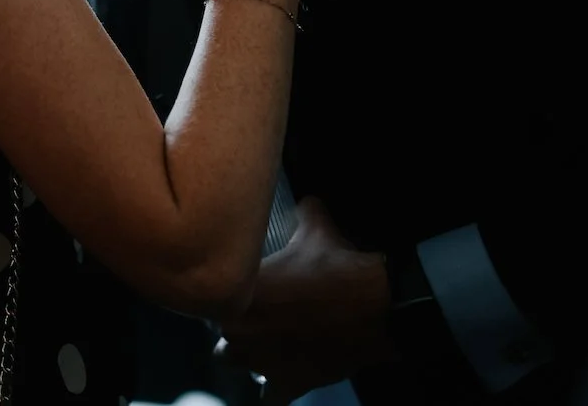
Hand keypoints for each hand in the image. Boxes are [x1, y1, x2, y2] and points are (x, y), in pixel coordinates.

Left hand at [216, 197, 395, 401]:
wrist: (376, 307)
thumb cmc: (339, 267)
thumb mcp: (317, 227)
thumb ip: (302, 211)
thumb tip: (306, 201)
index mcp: (238, 291)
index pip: (210, 292)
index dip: (225, 287)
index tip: (243, 283)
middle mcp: (240, 331)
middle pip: (220, 327)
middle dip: (234, 318)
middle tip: (257, 308)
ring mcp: (260, 362)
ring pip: (232, 360)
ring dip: (244, 352)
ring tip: (264, 338)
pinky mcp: (287, 385)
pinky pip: (265, 399)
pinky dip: (271, 390)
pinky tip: (279, 376)